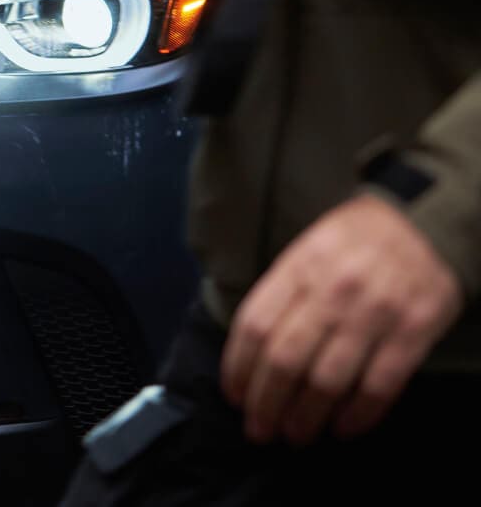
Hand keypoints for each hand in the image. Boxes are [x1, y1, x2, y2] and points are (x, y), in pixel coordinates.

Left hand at [221, 194, 462, 444]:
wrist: (422, 221)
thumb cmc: (352, 239)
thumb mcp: (305, 249)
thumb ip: (279, 293)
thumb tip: (249, 351)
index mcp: (298, 268)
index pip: (254, 325)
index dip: (238, 368)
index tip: (234, 395)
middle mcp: (332, 291)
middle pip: (285, 359)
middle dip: (265, 403)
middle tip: (259, 430)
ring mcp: (374, 313)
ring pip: (328, 379)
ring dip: (306, 416)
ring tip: (295, 435)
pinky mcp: (413, 332)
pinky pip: (380, 385)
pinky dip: (358, 414)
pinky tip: (342, 428)